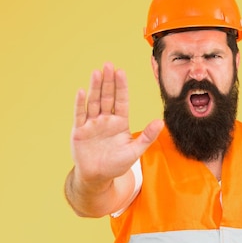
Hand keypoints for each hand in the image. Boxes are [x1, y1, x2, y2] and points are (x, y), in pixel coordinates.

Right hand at [71, 62, 162, 185]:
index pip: (121, 101)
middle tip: (108, 65)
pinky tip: (82, 91)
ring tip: (96, 72)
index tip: (121, 72)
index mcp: (120, 122)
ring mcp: (92, 124)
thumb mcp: (134, 151)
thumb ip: (147, 137)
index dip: (121, 87)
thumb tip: (161, 122)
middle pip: (107, 97)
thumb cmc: (116, 165)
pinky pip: (80, 115)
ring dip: (95, 88)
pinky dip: (80, 104)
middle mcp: (106, 119)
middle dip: (108, 82)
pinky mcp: (80, 130)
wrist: (97, 177)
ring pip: (94, 102)